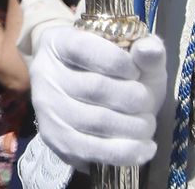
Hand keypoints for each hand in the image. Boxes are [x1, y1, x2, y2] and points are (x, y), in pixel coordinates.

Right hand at [30, 26, 165, 168]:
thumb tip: (149, 50)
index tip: (136, 72)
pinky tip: (144, 148)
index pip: (83, 48)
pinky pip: (90, 150)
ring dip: (133, 127)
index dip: (117, 61)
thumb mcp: (133, 57)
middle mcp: (45, 73)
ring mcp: (46, 107)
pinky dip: (125, 152)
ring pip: (95, 121)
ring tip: (147, 124)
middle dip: (134, 99)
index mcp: (59, 42)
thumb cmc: (113, 71)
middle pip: (94, 88)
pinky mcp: (54, 138)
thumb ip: (146, 51)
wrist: (86, 95)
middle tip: (147, 103)